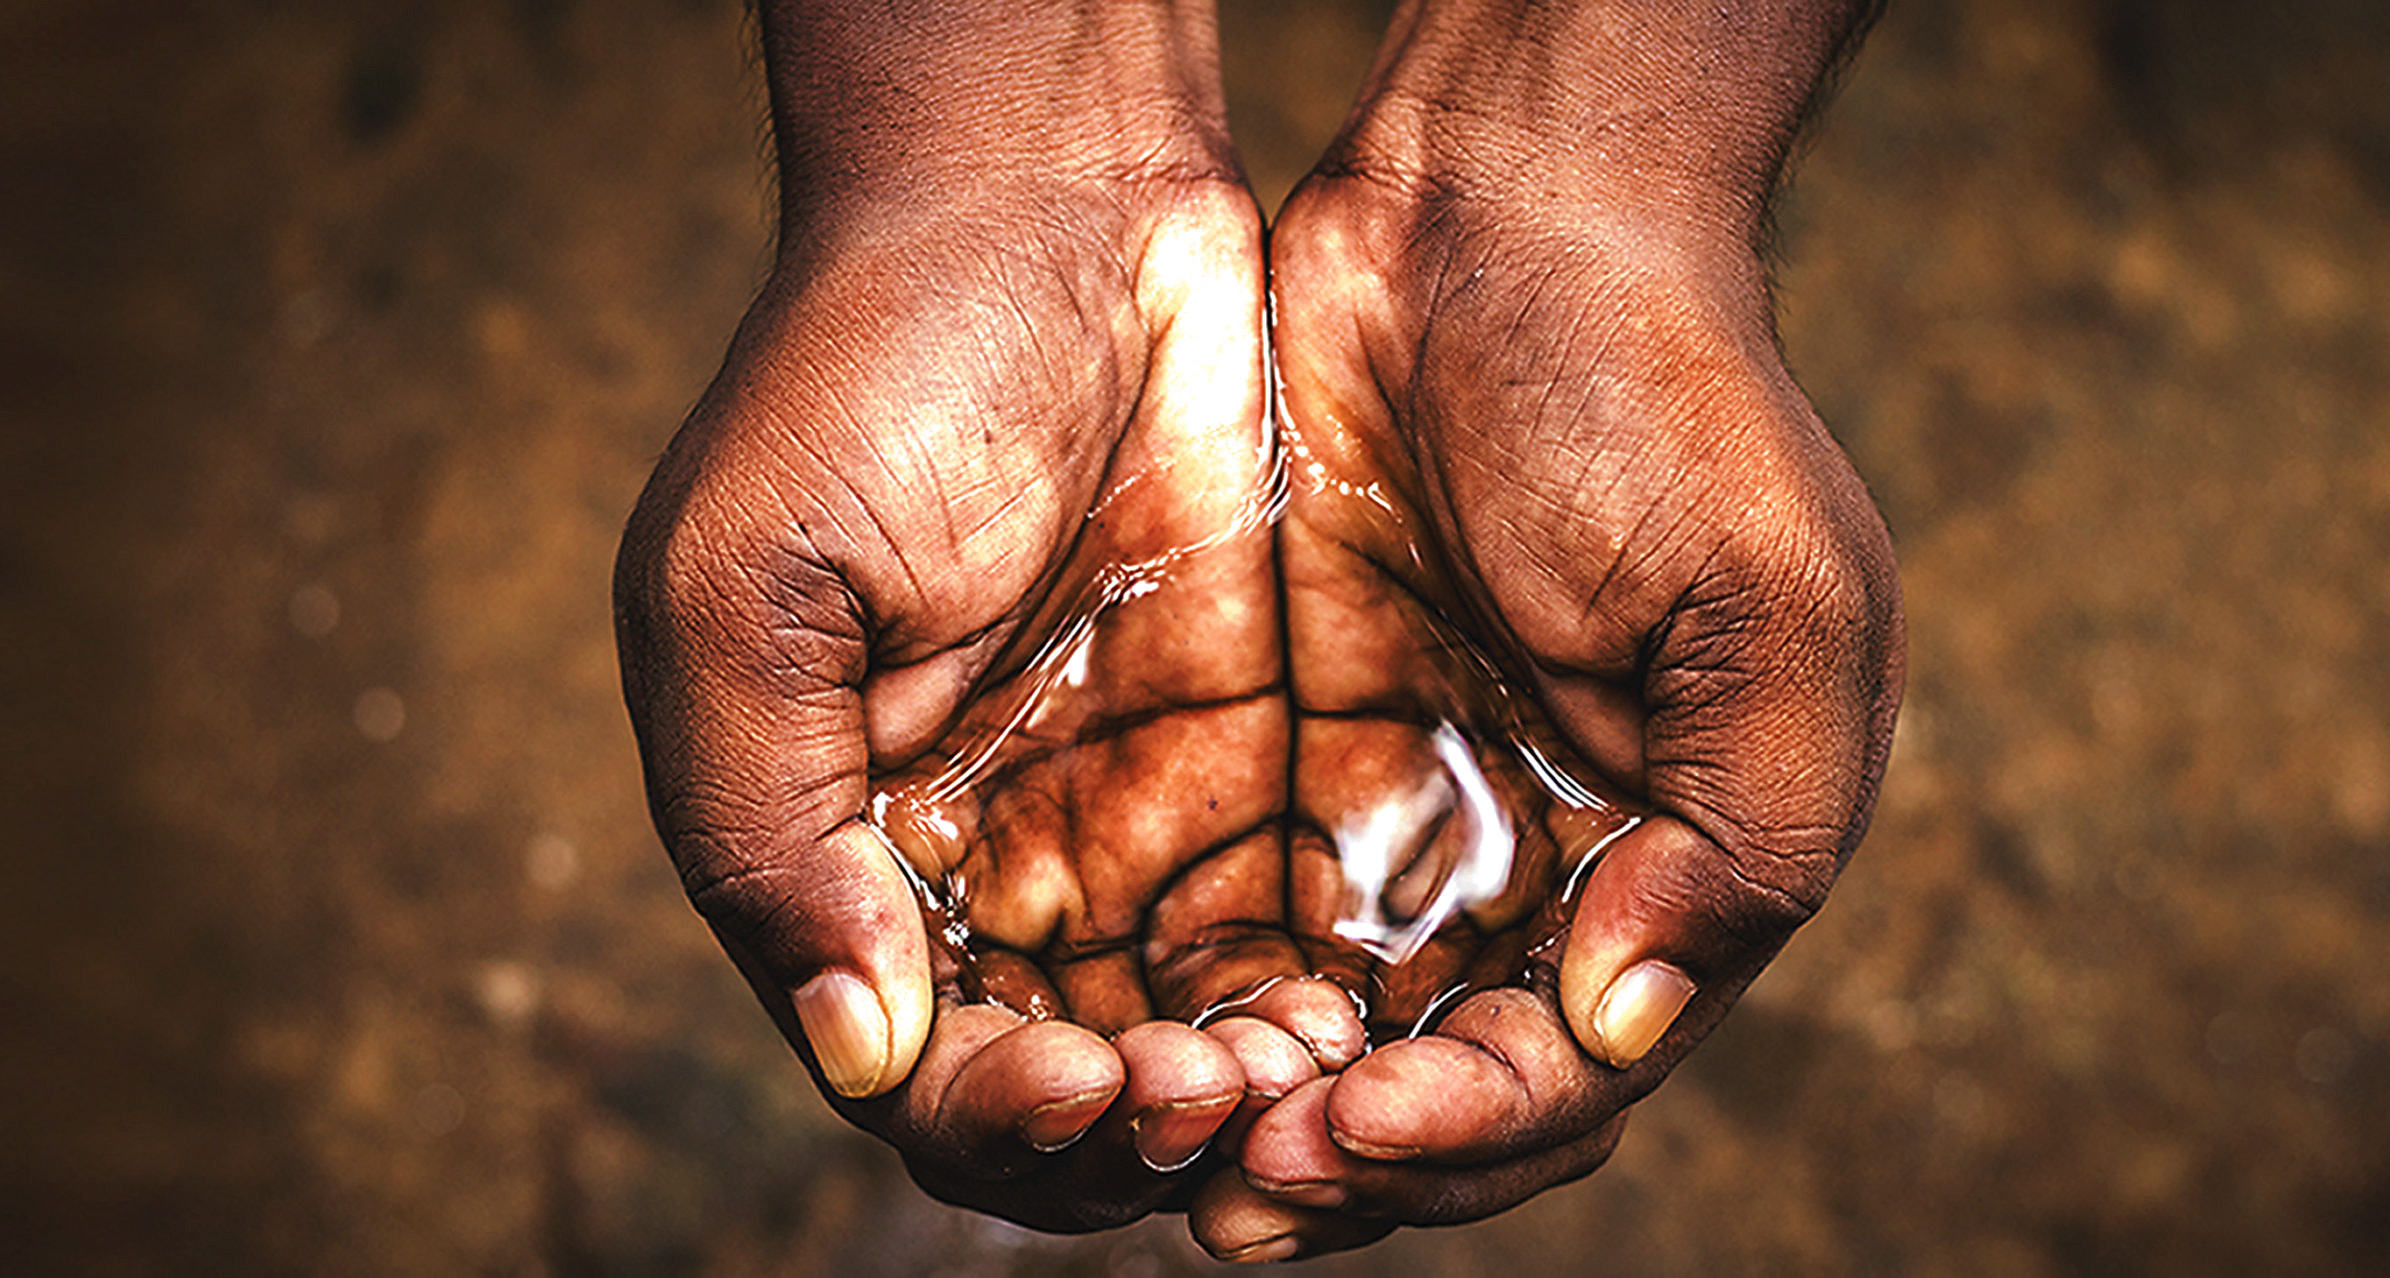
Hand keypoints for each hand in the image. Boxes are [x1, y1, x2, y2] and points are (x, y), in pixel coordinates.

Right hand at [612, 0, 1361, 1231]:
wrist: (1056, 192)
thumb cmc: (868, 369)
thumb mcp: (745, 591)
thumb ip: (768, 834)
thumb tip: (862, 1052)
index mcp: (851, 851)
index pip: (920, 1072)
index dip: (997, 1120)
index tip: (1083, 1084)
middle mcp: (995, 862)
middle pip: (1068, 1095)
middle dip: (1132, 1135)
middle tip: (1210, 1095)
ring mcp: (1131, 812)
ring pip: (1192, 1039)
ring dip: (1241, 1096)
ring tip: (1300, 1072)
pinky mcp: (1260, 755)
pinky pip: (1295, 927)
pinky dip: (1324, 997)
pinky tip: (1365, 1004)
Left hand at [1192, 0, 1901, 1258]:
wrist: (1493, 212)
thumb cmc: (1661, 396)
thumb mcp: (1770, 607)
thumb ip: (1739, 841)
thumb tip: (1614, 1033)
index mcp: (1663, 866)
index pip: (1566, 1072)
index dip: (1474, 1130)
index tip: (1364, 1124)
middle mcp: (1527, 869)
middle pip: (1439, 1090)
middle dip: (1354, 1157)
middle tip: (1244, 1188)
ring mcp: (1398, 813)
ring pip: (1325, 1031)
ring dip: (1256, 1107)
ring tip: (1170, 1140)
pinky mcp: (1280, 748)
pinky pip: (1227, 912)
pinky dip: (1187, 989)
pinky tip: (1122, 1025)